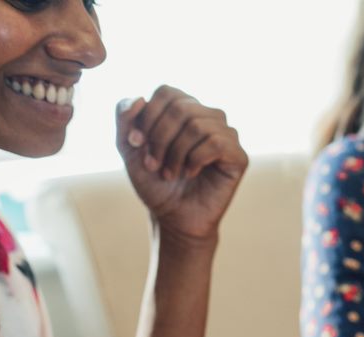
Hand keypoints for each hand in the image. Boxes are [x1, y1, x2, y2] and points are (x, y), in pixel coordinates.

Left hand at [116, 86, 248, 243]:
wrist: (173, 217)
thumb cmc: (155, 182)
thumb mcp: (128, 147)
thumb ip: (124, 117)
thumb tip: (140, 97)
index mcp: (185, 108)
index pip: (167, 92)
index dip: (147, 116)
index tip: (135, 143)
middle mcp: (208, 116)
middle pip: (181, 108)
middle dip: (159, 138)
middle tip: (153, 164)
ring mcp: (227, 135)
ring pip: (197, 125)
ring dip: (176, 153)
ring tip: (170, 173)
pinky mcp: (239, 156)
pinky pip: (215, 143)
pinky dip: (195, 160)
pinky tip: (191, 174)